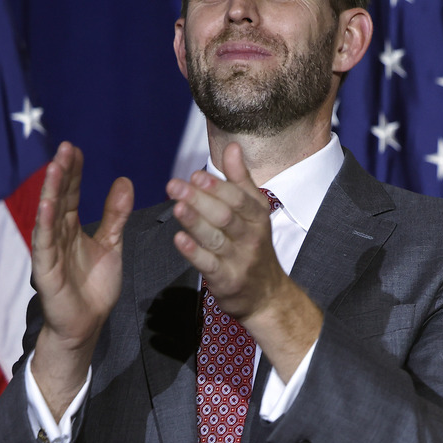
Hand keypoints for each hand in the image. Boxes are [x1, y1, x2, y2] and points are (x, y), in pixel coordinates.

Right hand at [30, 142, 132, 416]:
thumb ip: (115, 214)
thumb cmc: (94, 284)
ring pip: (49, 216)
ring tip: (55, 168)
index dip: (73, 172)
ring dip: (51, 192)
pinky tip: (47, 206)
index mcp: (71, 228)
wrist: (87, 323)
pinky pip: (45, 244)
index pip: (70, 193)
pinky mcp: (46, 270)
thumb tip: (124, 180)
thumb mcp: (111, 243)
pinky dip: (45, 224)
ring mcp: (49, 251)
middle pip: (58, 198)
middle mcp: (57, 235)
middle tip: (65, 148)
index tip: (75, 148)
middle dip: (61, 174)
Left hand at [167, 142, 285, 320]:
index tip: (196, 176)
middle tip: (175, 185)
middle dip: (200, 199)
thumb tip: (232, 147)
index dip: (218, 187)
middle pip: (225, 216)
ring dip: (195, 222)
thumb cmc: (254, 247)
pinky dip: (194, 252)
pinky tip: (179, 239)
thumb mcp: (255, 212)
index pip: (239, 199)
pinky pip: (209, 265)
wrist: (267, 295)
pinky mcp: (227, 280)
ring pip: (216, 238)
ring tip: (176, 207)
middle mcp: (251, 237)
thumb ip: (240, 181)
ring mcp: (239, 260)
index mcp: (257, 218)